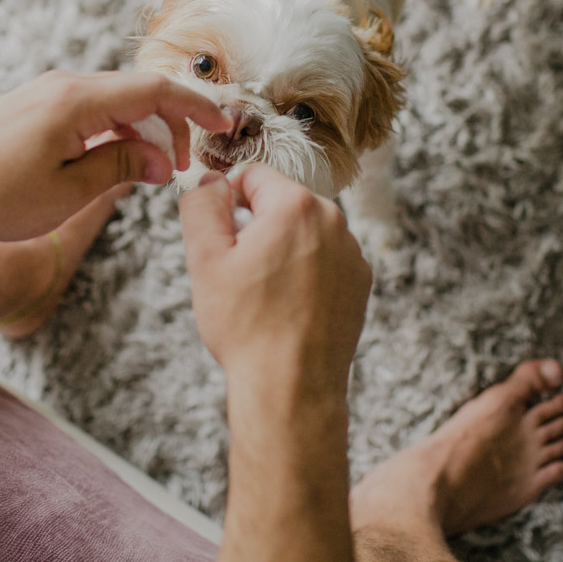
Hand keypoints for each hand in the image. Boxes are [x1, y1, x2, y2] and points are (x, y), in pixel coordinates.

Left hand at [0, 70, 228, 243]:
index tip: (224, 122)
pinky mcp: (32, 107)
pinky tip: (113, 162)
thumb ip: (122, 167)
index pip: (153, 89)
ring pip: (113, 101)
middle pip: (136, 92)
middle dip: (168, 125)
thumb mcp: (69, 192)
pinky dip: (112, 131)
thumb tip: (160, 159)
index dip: (195, 105)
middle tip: (177, 168)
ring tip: (146, 172)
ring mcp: (44, 93)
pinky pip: (89, 109)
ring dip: (140, 131)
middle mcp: (60, 85)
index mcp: (75, 101)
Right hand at [179, 164, 371, 394]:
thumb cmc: (246, 325)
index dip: (228, 203)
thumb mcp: (205, 260)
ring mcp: (352, 252)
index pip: (253, 175)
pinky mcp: (360, 280)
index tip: (223, 241)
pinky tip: (289, 307)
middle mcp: (334, 220)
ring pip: (303, 231)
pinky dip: (305, 272)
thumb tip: (209, 179)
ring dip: (282, 249)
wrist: (291, 386)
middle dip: (257, 227)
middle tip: (241, 274)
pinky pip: (324, 258)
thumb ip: (202, 205)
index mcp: (296, 206)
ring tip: (266, 295)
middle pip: (281, 202)